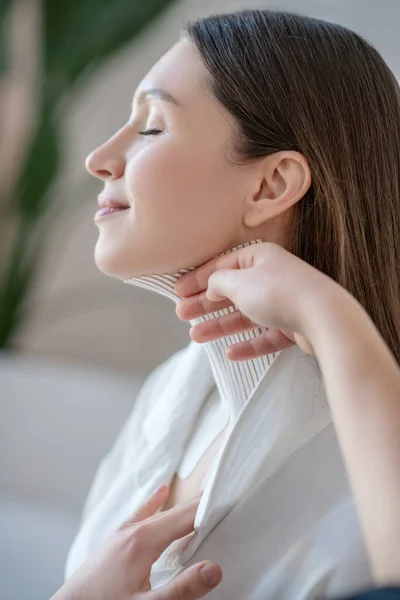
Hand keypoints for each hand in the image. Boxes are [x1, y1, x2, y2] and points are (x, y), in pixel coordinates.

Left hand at [53, 485, 221, 599]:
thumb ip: (181, 589)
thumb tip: (215, 568)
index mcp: (143, 540)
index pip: (186, 517)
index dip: (210, 508)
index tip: (233, 497)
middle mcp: (132, 530)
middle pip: (175, 511)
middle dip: (201, 503)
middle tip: (227, 492)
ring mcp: (122, 534)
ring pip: (160, 512)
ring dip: (183, 505)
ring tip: (205, 493)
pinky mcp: (115, 541)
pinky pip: (141, 514)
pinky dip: (155, 503)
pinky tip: (162, 491)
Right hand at [175, 242, 331, 359]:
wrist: (324, 317)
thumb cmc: (278, 292)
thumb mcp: (239, 281)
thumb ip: (218, 282)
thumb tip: (211, 284)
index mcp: (260, 258)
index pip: (223, 266)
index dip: (198, 278)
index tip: (177, 291)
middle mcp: (272, 277)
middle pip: (232, 291)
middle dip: (205, 303)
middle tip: (181, 314)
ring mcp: (284, 302)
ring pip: (246, 315)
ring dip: (220, 325)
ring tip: (196, 336)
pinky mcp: (295, 326)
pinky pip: (266, 336)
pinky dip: (248, 344)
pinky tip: (231, 353)